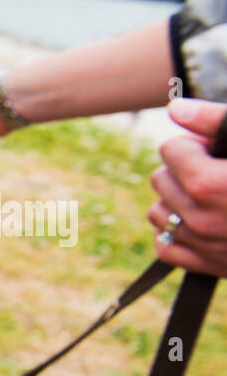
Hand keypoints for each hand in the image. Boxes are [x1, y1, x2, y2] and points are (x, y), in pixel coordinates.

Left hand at [147, 98, 226, 278]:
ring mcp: (201, 245)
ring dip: (177, 199)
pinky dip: (178, 233)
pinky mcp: (207, 266)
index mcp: (206, 184)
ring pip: (158, 213)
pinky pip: (166, 247)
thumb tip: (176, 109)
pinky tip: (202, 220)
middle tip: (217, 167)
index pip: (171, 148)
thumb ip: (216, 122)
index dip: (197, 141)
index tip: (217, 146)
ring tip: (210, 193)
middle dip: (184, 167)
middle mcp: (198, 218)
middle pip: (160, 178)